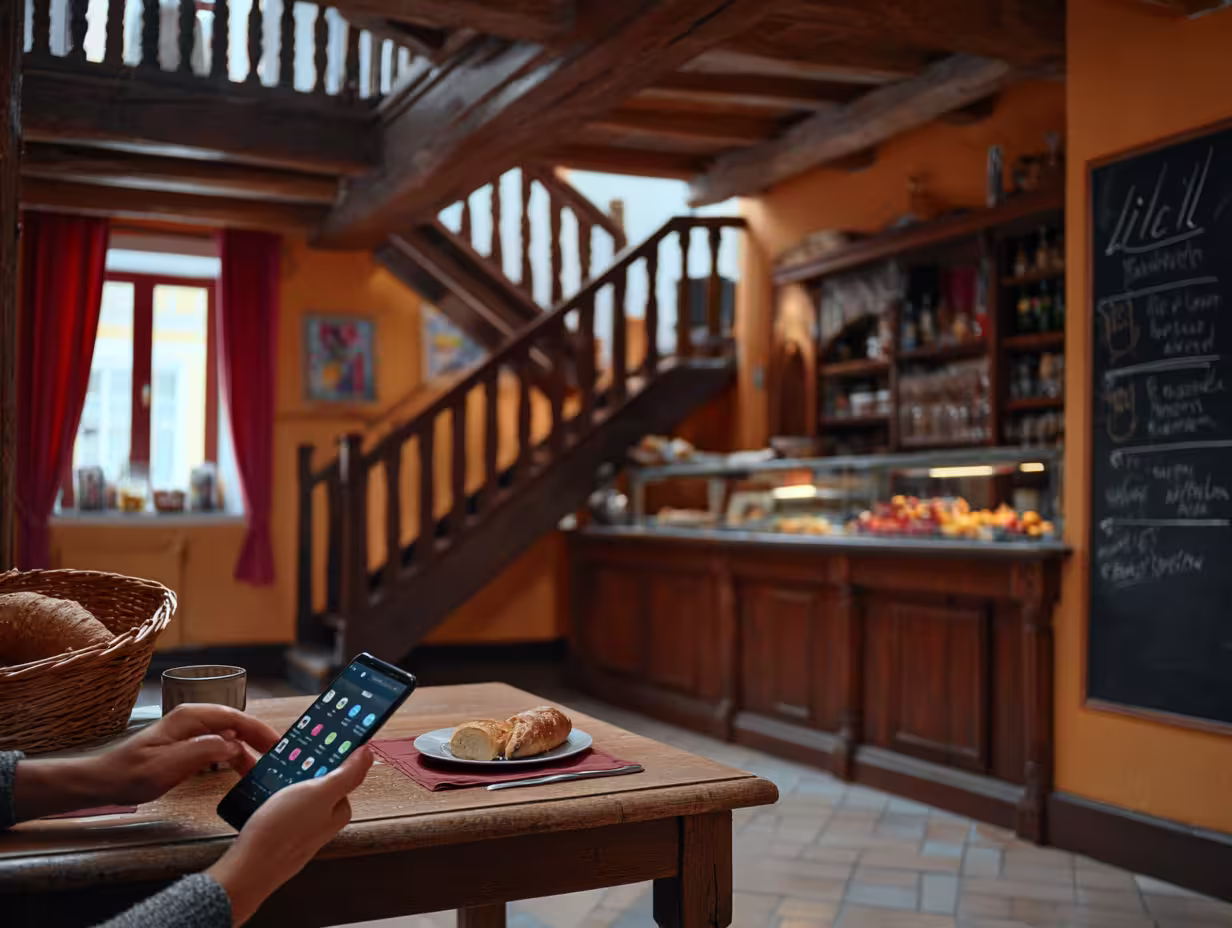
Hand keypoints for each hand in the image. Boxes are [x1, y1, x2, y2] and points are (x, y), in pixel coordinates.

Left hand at [85, 704, 280, 805]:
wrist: (105, 782)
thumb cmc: (131, 773)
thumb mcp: (169, 765)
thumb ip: (204, 751)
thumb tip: (234, 745)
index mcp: (190, 718)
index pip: (234, 717)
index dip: (257, 729)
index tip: (275, 744)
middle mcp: (193, 720)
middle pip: (235, 725)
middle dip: (257, 738)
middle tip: (276, 756)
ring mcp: (190, 732)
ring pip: (228, 737)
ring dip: (246, 751)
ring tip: (260, 770)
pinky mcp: (188, 746)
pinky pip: (218, 747)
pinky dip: (232, 757)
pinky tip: (239, 771)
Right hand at [207, 747, 373, 925]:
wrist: (245, 869)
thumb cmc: (282, 834)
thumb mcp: (320, 794)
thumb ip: (347, 775)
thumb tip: (368, 754)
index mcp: (338, 810)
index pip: (342, 774)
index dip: (331, 756)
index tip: (320, 741)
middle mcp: (321, 821)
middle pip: (317, 783)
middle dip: (304, 768)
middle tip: (289, 758)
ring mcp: (299, 829)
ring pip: (295, 793)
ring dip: (284, 780)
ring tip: (270, 774)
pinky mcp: (279, 833)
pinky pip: (277, 806)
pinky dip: (269, 795)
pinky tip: (259, 793)